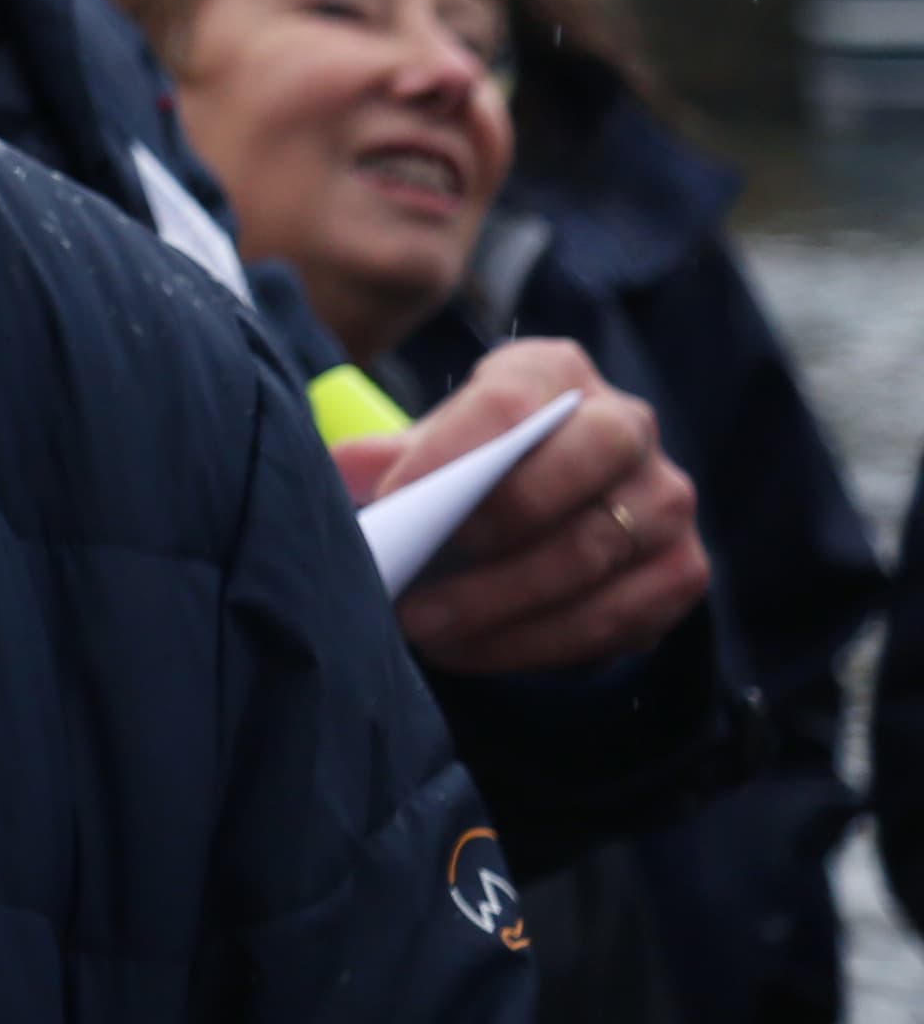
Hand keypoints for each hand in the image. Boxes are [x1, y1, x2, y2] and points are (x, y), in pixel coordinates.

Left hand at [337, 339, 710, 678]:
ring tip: (421, 628)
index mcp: (555, 372)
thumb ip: (389, 454)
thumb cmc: (475, 464)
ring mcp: (665, 499)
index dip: (451, 450)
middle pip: (575, 467)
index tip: (393, 499)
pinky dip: (533, 642)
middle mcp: (627, 424)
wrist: (553, 504)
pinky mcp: (682, 571)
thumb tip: (341, 472)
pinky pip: (614, 618)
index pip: (510, 400)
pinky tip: (468, 650)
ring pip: (591, 553)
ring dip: (498, 603)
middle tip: (413, 574)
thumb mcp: (432, 443)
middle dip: (493, 524)